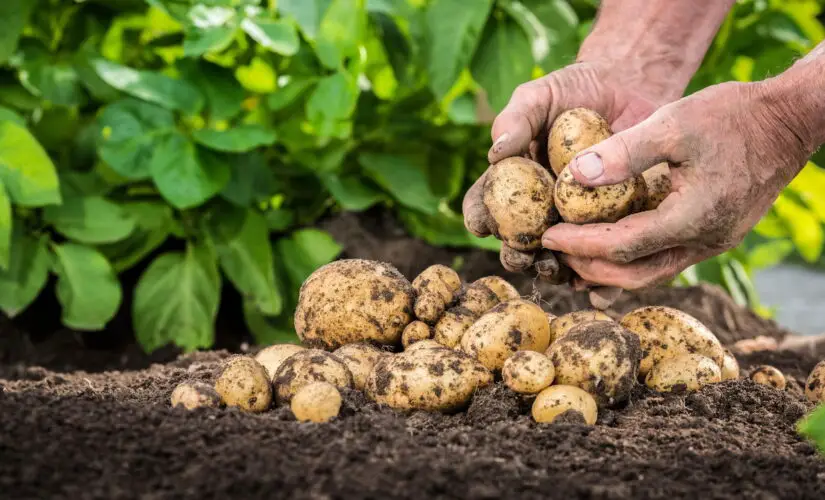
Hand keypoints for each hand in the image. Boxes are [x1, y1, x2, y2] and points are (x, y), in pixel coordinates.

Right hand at [463, 61, 666, 301]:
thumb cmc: (574, 90)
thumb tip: (495, 153)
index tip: (482, 224)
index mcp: (513, 183)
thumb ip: (516, 119)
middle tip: (522, 255)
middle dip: (516, 256)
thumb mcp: (540, 95)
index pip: (485, 205)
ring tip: (560, 270)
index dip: (479, 218)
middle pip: (518, 243)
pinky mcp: (614, 226)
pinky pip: (606, 259)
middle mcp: (540, 209)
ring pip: (559, 258)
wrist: (631, 87)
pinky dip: (603, 282)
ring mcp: (577, 222)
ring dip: (555, 271)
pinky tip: (601, 291)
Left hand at [541, 81, 810, 289]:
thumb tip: (575, 176)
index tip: (546, 235)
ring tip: (571, 257)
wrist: (787, 121)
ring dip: (608, 270)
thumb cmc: (732, 116)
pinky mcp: (713, 236)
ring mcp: (711, 243)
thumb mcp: (675, 122)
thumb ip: (625, 151)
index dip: (580, 244)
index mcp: (693, 217)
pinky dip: (631, 260)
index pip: (622, 246)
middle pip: (633, 274)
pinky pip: (664, 260)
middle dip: (588, 266)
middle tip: (553, 250)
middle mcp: (704, 241)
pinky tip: (607, 253)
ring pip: (650, 274)